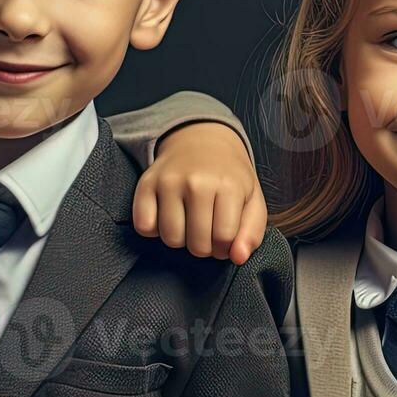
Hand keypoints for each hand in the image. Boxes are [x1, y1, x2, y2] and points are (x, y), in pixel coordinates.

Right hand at [132, 121, 266, 265]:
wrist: (200, 139)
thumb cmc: (228, 176)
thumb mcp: (252, 200)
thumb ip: (252, 232)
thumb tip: (238, 258)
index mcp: (228, 186)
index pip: (223, 239)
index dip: (225, 247)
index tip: (224, 235)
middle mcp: (197, 182)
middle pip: (197, 245)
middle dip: (204, 246)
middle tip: (206, 229)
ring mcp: (169, 181)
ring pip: (170, 239)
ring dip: (180, 240)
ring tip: (188, 223)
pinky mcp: (146, 183)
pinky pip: (144, 227)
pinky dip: (154, 229)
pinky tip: (167, 216)